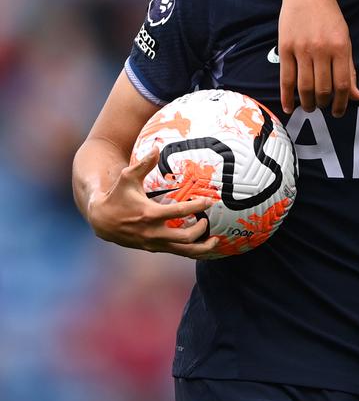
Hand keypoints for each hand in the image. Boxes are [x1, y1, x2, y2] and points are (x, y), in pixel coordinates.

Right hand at [85, 148, 219, 257]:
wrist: (101, 221)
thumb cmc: (117, 196)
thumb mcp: (127, 178)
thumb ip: (143, 164)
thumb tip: (156, 147)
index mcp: (149, 214)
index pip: (180, 212)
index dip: (198, 206)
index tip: (209, 201)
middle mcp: (153, 233)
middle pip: (186, 237)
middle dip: (202, 229)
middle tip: (208, 219)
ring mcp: (154, 244)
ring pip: (183, 252)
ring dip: (201, 248)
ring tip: (215, 241)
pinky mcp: (153, 249)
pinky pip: (177, 253)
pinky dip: (191, 251)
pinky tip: (202, 245)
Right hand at [278, 0, 358, 115]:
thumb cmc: (330, 18)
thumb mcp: (345, 40)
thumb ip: (350, 69)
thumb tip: (356, 96)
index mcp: (340, 47)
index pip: (342, 84)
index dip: (341, 103)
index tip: (339, 112)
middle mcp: (321, 49)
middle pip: (322, 88)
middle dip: (324, 104)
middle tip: (324, 108)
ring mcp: (301, 49)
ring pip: (304, 87)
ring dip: (308, 103)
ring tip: (310, 107)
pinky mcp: (285, 48)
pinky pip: (286, 78)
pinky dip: (287, 96)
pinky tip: (289, 107)